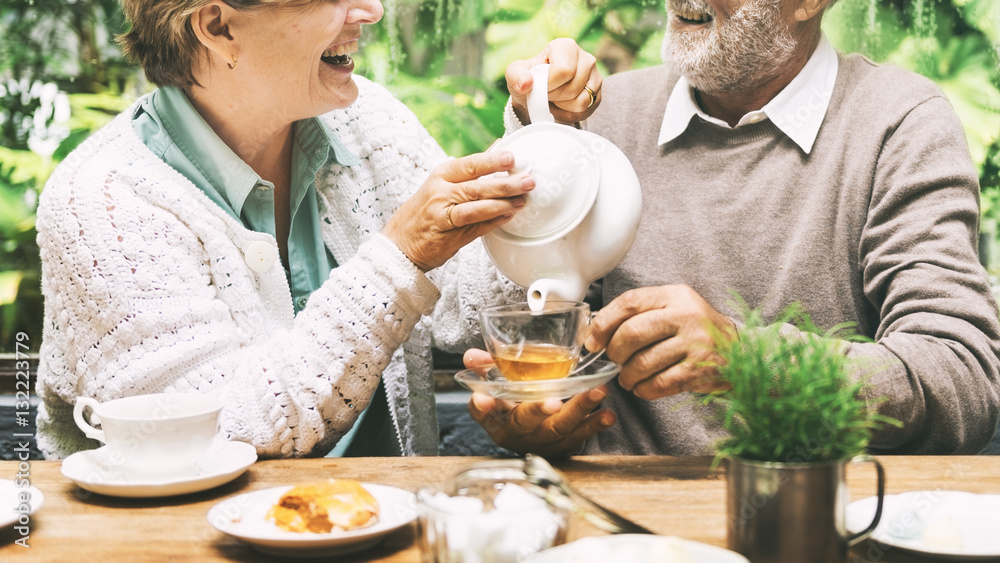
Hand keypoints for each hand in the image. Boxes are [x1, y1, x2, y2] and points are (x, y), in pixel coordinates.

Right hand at [383, 151, 533, 270]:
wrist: (399, 244)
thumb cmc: (424, 211)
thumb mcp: (440, 183)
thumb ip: (470, 169)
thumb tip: (498, 147)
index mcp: (440, 176)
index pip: (469, 165)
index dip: (491, 162)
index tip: (511, 158)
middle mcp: (440, 194)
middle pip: (476, 187)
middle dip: (505, 184)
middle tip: (528, 181)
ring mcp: (443, 217)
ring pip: (476, 208)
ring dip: (502, 204)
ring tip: (522, 200)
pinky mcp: (450, 237)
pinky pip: (476, 228)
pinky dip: (494, 222)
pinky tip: (509, 217)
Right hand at [464, 348, 614, 455]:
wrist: (530, 436)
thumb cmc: (512, 407)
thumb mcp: (495, 389)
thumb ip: (484, 369)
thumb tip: (472, 356)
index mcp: (497, 420)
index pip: (484, 413)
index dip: (482, 408)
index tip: (483, 399)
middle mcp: (518, 434)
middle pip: (525, 421)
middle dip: (538, 410)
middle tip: (552, 401)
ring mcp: (542, 441)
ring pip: (559, 427)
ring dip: (579, 410)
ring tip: (597, 392)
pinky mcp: (564, 445)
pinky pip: (580, 436)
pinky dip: (595, 425)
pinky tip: (607, 414)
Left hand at [505, 38, 601, 124]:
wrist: (538, 94)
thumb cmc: (529, 79)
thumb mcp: (515, 74)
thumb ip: (516, 76)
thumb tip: (526, 84)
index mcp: (565, 46)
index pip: (563, 70)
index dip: (549, 85)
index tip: (540, 86)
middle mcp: (585, 58)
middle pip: (572, 88)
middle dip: (554, 97)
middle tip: (546, 94)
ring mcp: (595, 76)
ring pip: (581, 102)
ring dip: (561, 107)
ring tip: (554, 99)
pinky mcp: (598, 93)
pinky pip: (586, 111)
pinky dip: (569, 114)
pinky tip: (562, 106)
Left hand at [584, 285, 737, 399]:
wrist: (738, 352)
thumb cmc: (694, 330)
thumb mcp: (673, 308)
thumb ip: (640, 313)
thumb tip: (596, 331)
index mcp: (674, 296)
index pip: (629, 302)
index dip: (604, 323)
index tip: (593, 340)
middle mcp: (686, 316)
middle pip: (632, 333)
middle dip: (614, 352)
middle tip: (614, 360)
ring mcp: (695, 344)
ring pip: (643, 363)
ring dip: (627, 375)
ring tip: (628, 377)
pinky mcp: (699, 371)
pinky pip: (659, 384)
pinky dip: (644, 390)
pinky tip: (643, 387)